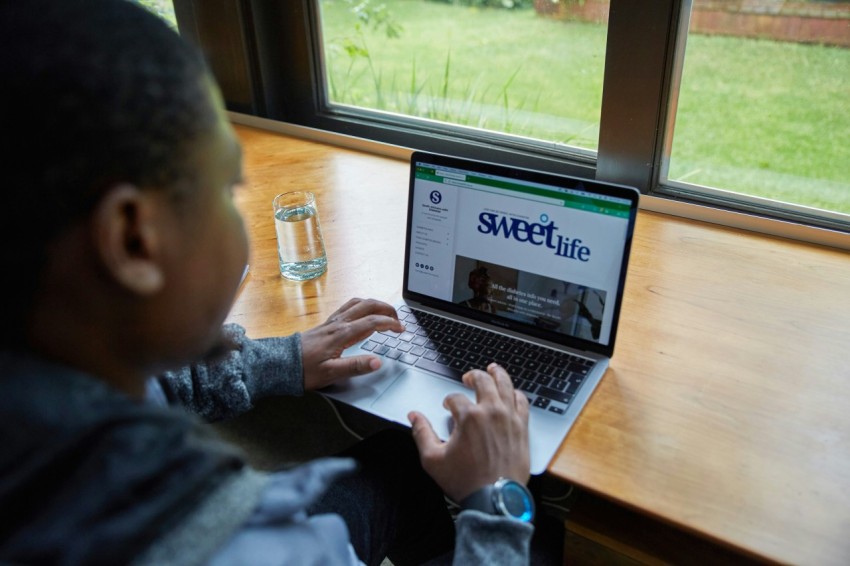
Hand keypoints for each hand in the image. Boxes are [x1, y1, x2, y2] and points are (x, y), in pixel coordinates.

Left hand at [300, 298, 403, 389]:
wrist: (281, 363)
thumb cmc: (304, 370)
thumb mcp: (331, 373)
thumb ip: (355, 367)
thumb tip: (378, 362)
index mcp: (342, 334)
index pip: (372, 322)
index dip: (390, 324)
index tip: (401, 330)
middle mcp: (338, 323)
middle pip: (367, 306)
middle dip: (387, 309)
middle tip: (398, 320)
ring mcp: (332, 321)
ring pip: (358, 303)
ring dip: (375, 304)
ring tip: (385, 313)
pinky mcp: (327, 323)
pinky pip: (348, 307)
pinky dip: (362, 306)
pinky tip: (363, 313)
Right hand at [408, 363, 529, 502]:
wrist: (495, 499)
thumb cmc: (466, 481)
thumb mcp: (433, 459)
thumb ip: (422, 434)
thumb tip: (414, 416)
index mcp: (469, 417)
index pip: (456, 398)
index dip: (449, 400)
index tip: (447, 406)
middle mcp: (491, 412)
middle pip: (483, 381)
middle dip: (474, 376)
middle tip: (469, 377)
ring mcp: (509, 418)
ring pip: (506, 385)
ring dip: (498, 374)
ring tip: (493, 369)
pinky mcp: (522, 427)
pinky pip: (522, 402)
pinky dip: (516, 394)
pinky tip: (512, 393)